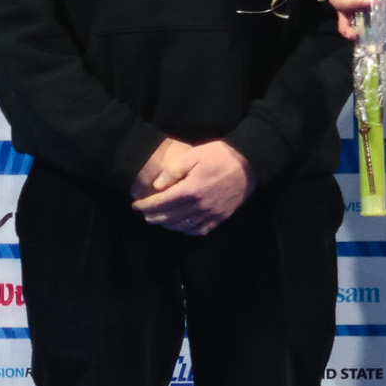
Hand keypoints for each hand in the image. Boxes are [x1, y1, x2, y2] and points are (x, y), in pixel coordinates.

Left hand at [131, 140, 257, 234]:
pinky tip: (180, 225)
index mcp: (191, 190)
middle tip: (144, 213)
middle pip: (169, 217)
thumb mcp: (193, 155)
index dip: (146, 205)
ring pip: (182, 226)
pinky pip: (199, 230)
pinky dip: (186, 230)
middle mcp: (200, 206)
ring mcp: (211, 214)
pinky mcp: (221, 217)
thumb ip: (173, 171)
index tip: (135, 205)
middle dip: (153, 216)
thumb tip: (157, 186)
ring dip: (167, 225)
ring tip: (158, 219)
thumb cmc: (220, 156)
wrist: (249, 163)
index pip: (161, 203)